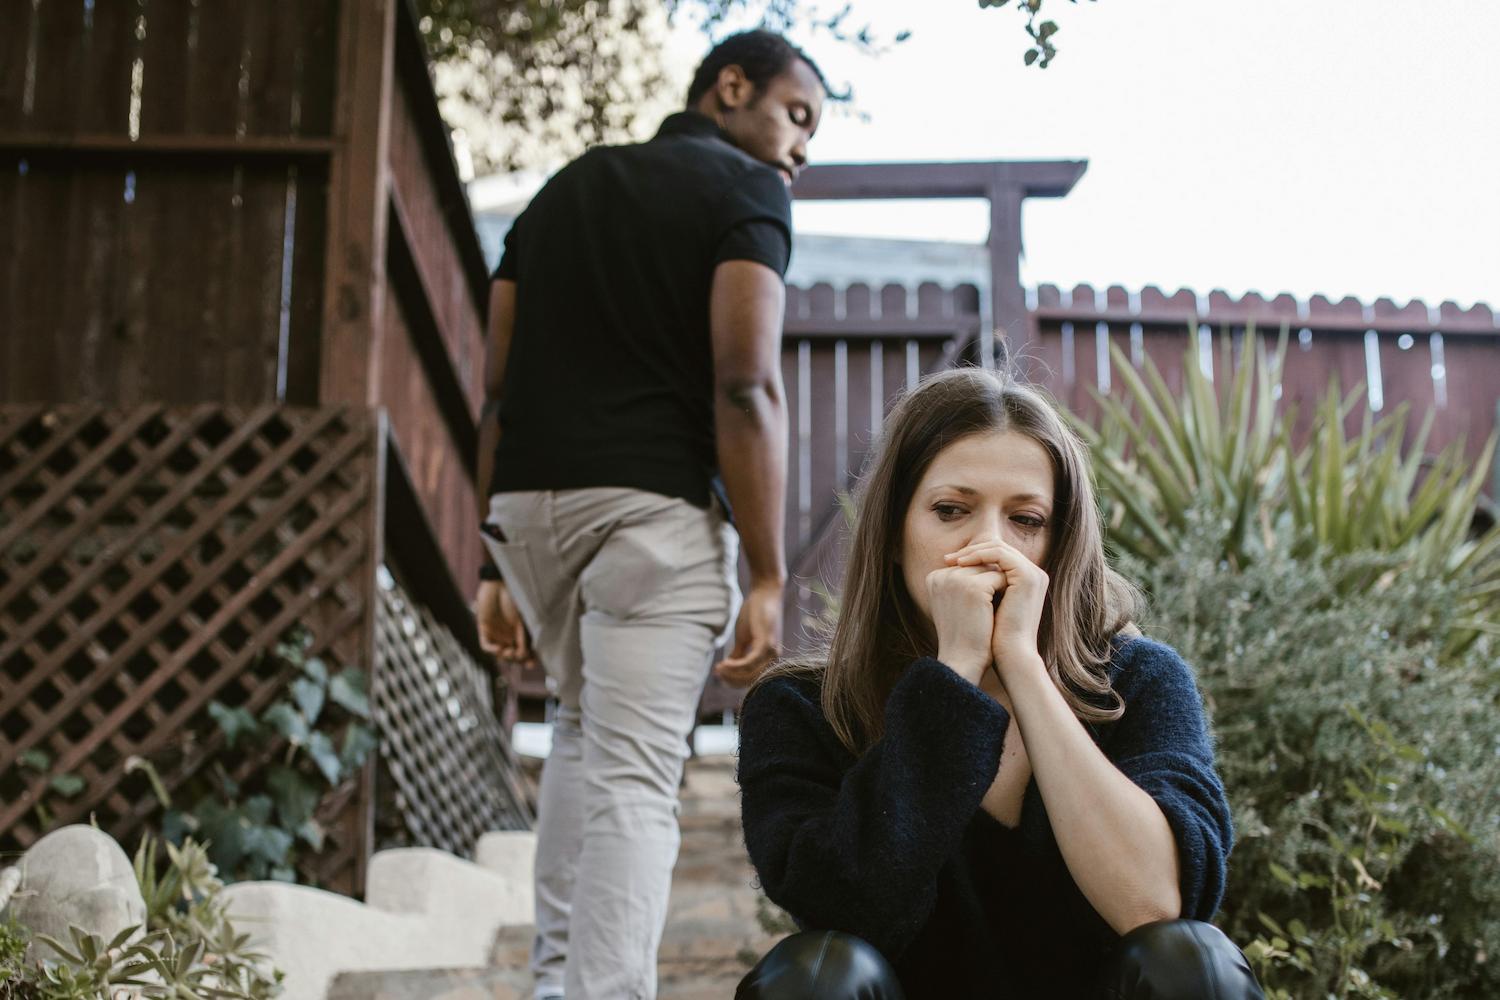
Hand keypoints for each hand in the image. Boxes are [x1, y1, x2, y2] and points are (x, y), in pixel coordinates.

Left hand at [475, 579, 534, 665]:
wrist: (498, 582)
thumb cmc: (515, 596)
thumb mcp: (523, 618)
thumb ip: (524, 636)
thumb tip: (526, 655)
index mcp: (521, 632)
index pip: (525, 651)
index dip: (528, 659)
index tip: (532, 663)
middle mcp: (509, 634)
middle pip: (512, 656)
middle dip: (516, 660)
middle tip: (519, 656)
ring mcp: (496, 633)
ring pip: (500, 654)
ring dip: (505, 657)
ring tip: (509, 652)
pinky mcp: (484, 629)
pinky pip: (486, 646)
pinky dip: (492, 650)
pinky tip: (499, 648)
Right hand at [715, 580, 783, 686]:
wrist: (765, 593)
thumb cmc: (755, 613)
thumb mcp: (744, 638)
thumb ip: (738, 654)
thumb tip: (727, 667)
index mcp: (768, 658)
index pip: (751, 678)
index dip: (734, 680)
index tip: (719, 676)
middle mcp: (773, 657)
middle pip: (750, 679)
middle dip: (731, 679)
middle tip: (717, 673)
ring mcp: (771, 651)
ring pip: (750, 673)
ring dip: (732, 673)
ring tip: (718, 668)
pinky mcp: (767, 643)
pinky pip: (751, 662)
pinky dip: (737, 666)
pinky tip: (725, 663)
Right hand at [925, 561, 1005, 684]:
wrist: (962, 661)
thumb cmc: (964, 635)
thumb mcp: (957, 603)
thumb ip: (965, 581)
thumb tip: (991, 563)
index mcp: (935, 577)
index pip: (968, 565)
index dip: (981, 584)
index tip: (979, 607)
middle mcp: (941, 574)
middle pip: (980, 564)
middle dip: (991, 583)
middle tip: (990, 608)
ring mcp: (956, 579)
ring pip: (991, 569)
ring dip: (999, 586)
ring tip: (993, 609)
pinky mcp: (973, 587)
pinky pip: (1000, 577)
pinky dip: (1005, 591)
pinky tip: (1000, 609)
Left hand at [946, 538, 1048, 678]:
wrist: (1011, 655)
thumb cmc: (994, 636)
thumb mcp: (985, 605)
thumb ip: (980, 586)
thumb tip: (956, 572)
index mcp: (1025, 580)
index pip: (997, 556)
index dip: (973, 556)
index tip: (950, 564)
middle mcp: (1033, 574)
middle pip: (997, 548)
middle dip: (970, 551)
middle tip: (947, 559)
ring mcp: (1033, 574)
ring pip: (998, 548)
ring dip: (972, 552)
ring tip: (952, 561)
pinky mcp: (1028, 577)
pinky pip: (1000, 555)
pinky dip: (979, 556)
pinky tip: (961, 564)